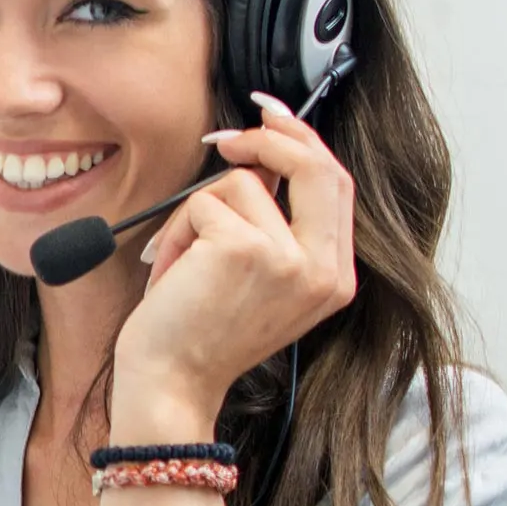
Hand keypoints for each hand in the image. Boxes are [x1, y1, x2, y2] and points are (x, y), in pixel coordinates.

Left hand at [115, 93, 356, 430]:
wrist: (170, 386)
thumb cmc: (200, 336)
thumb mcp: (260, 282)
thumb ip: (278, 226)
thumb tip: (262, 157)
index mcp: (334, 278)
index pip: (336, 186)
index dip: (305, 144)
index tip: (274, 119)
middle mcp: (323, 270)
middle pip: (316, 166)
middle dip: (269, 137)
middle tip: (227, 136)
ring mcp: (289, 258)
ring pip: (242, 183)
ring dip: (197, 213)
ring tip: (183, 263)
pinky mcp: (245, 249)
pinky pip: (203, 203)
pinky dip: (176, 232)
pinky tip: (172, 274)